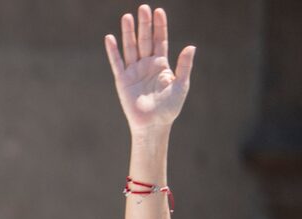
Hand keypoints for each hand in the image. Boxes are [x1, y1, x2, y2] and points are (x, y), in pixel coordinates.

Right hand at [104, 5, 195, 132]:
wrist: (154, 125)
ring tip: (127, 16)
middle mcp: (146, 65)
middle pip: (145, 40)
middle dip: (144, 24)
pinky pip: (117, 63)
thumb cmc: (169, 108)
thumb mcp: (181, 85)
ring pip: (131, 47)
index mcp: (161, 65)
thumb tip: (192, 46)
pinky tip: (110, 38)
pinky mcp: (123, 81)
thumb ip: (185, 66)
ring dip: (128, 32)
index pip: (160, 40)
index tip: (159, 11)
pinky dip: (113, 51)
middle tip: (143, 8)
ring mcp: (134, 72)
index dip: (160, 26)